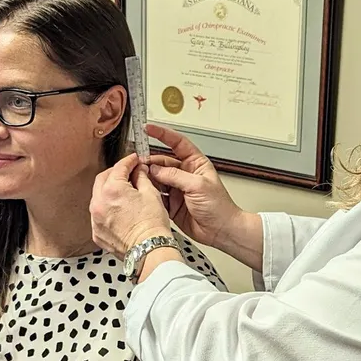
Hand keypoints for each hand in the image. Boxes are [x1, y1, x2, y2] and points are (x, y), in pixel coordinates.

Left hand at [91, 154, 171, 258]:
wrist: (149, 250)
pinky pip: (98, 214)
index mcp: (112, 190)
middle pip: (103, 179)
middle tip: (128, 173)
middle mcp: (99, 203)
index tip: (133, 160)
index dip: (128, 161)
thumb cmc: (152, 226)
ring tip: (124, 192)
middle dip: (115, 173)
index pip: (118, 167)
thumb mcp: (151, 194)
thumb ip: (142, 178)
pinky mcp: (97, 232)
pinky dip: (106, 208)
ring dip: (108, 191)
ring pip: (98, 196)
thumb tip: (139, 171)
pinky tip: (119, 210)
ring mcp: (95, 219)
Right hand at [145, 124, 244, 250]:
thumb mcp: (198, 186)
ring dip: (148, 178)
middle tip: (139, 164)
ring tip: (139, 179)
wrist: (221, 231)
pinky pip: (156, 195)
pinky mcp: (171, 203)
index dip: (162, 134)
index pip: (177, 143)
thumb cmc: (219, 207)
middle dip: (150, 162)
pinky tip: (144, 193)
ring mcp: (177, 189)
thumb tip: (156, 169)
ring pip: (157, 178)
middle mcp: (185, 174)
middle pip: (162, 162)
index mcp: (195, 164)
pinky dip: (149, 193)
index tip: (148, 128)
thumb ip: (175, 176)